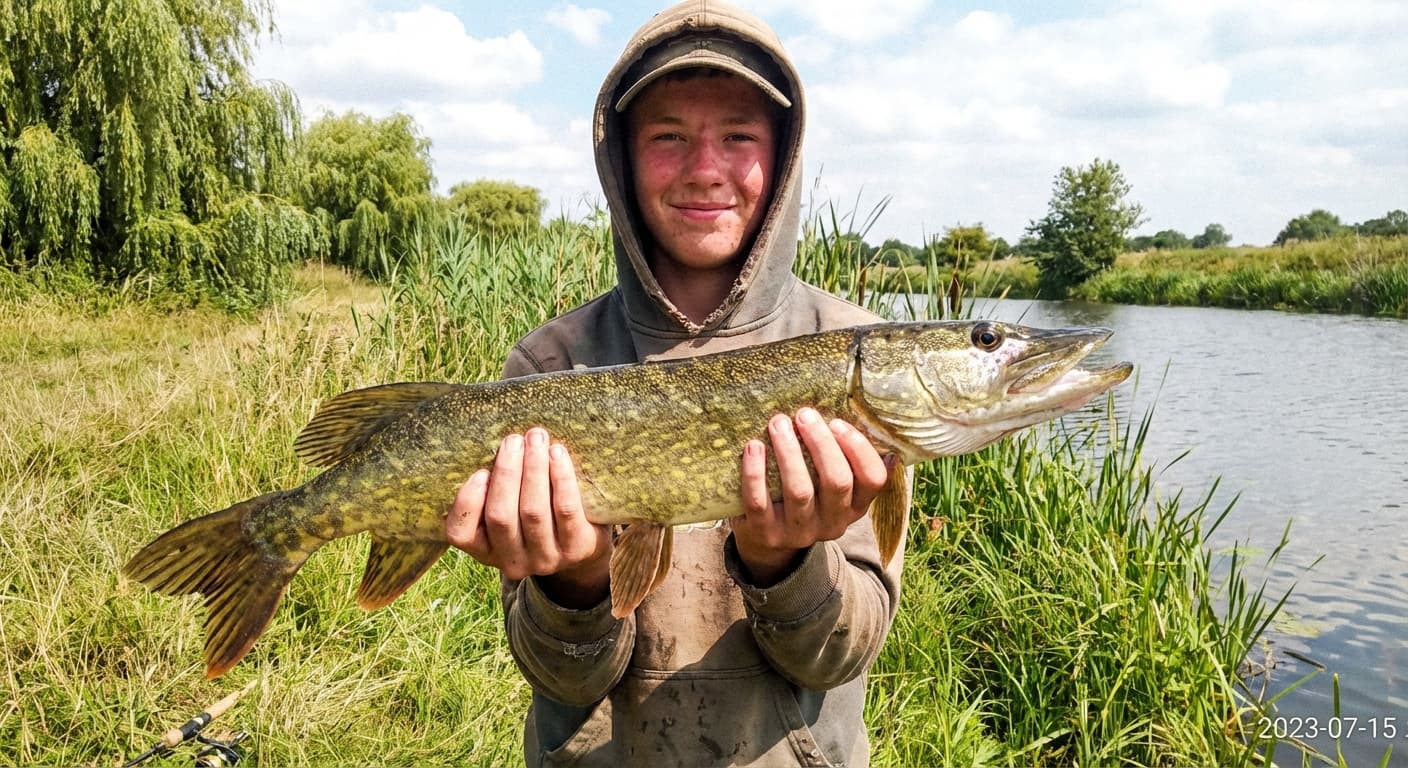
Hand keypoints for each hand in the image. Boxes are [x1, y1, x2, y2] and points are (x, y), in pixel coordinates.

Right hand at [445, 427, 610, 607]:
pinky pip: (566, 509)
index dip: (467, 502)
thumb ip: (495, 487)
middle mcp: (512, 561)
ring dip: (533, 468)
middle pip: (500, 515)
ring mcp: (545, 559)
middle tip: (513, 440)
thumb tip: (492, 443)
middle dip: (506, 472)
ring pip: (533, 511)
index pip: (460, 533)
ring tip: (536, 438)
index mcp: (485, 550)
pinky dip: (560, 478)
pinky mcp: (576, 549)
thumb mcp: (510, 510)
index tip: (480, 471)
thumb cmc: (537, 513)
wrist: (586, 545)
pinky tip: (557, 454)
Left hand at [732, 408, 891, 585]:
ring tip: (778, 423)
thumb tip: (858, 414)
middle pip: (837, 481)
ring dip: (789, 452)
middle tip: (804, 414)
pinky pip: (759, 502)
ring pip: (799, 491)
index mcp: (856, 505)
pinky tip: (753, 446)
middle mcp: (833, 522)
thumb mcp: (830, 485)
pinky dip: (755, 472)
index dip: (859, 448)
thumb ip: (844, 458)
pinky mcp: (767, 533)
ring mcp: (800, 532)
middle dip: (821, 443)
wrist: (769, 540)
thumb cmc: (805, 494)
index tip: (837, 422)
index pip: (873, 479)